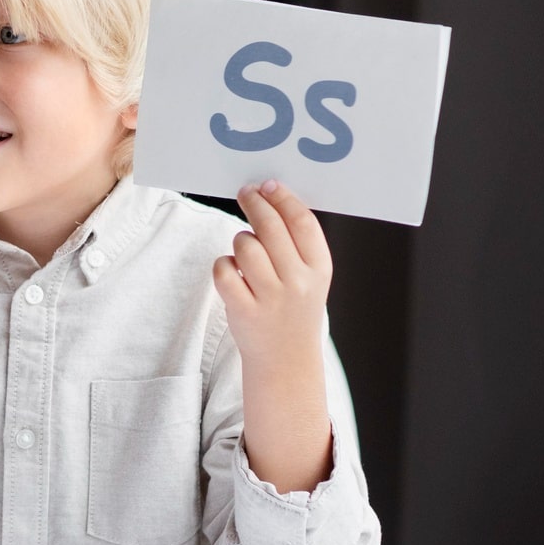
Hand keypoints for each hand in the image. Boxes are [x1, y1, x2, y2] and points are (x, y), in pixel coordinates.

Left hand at [212, 179, 332, 372]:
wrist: (287, 360)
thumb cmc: (295, 309)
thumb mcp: (311, 277)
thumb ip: (298, 244)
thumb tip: (272, 196)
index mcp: (320, 269)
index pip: (302, 221)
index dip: (283, 198)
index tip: (268, 184)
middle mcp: (298, 282)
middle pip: (271, 227)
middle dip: (255, 203)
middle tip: (246, 192)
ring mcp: (271, 297)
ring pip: (244, 245)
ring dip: (240, 241)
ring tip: (246, 252)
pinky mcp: (244, 310)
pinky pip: (223, 269)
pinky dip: (223, 266)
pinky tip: (233, 273)